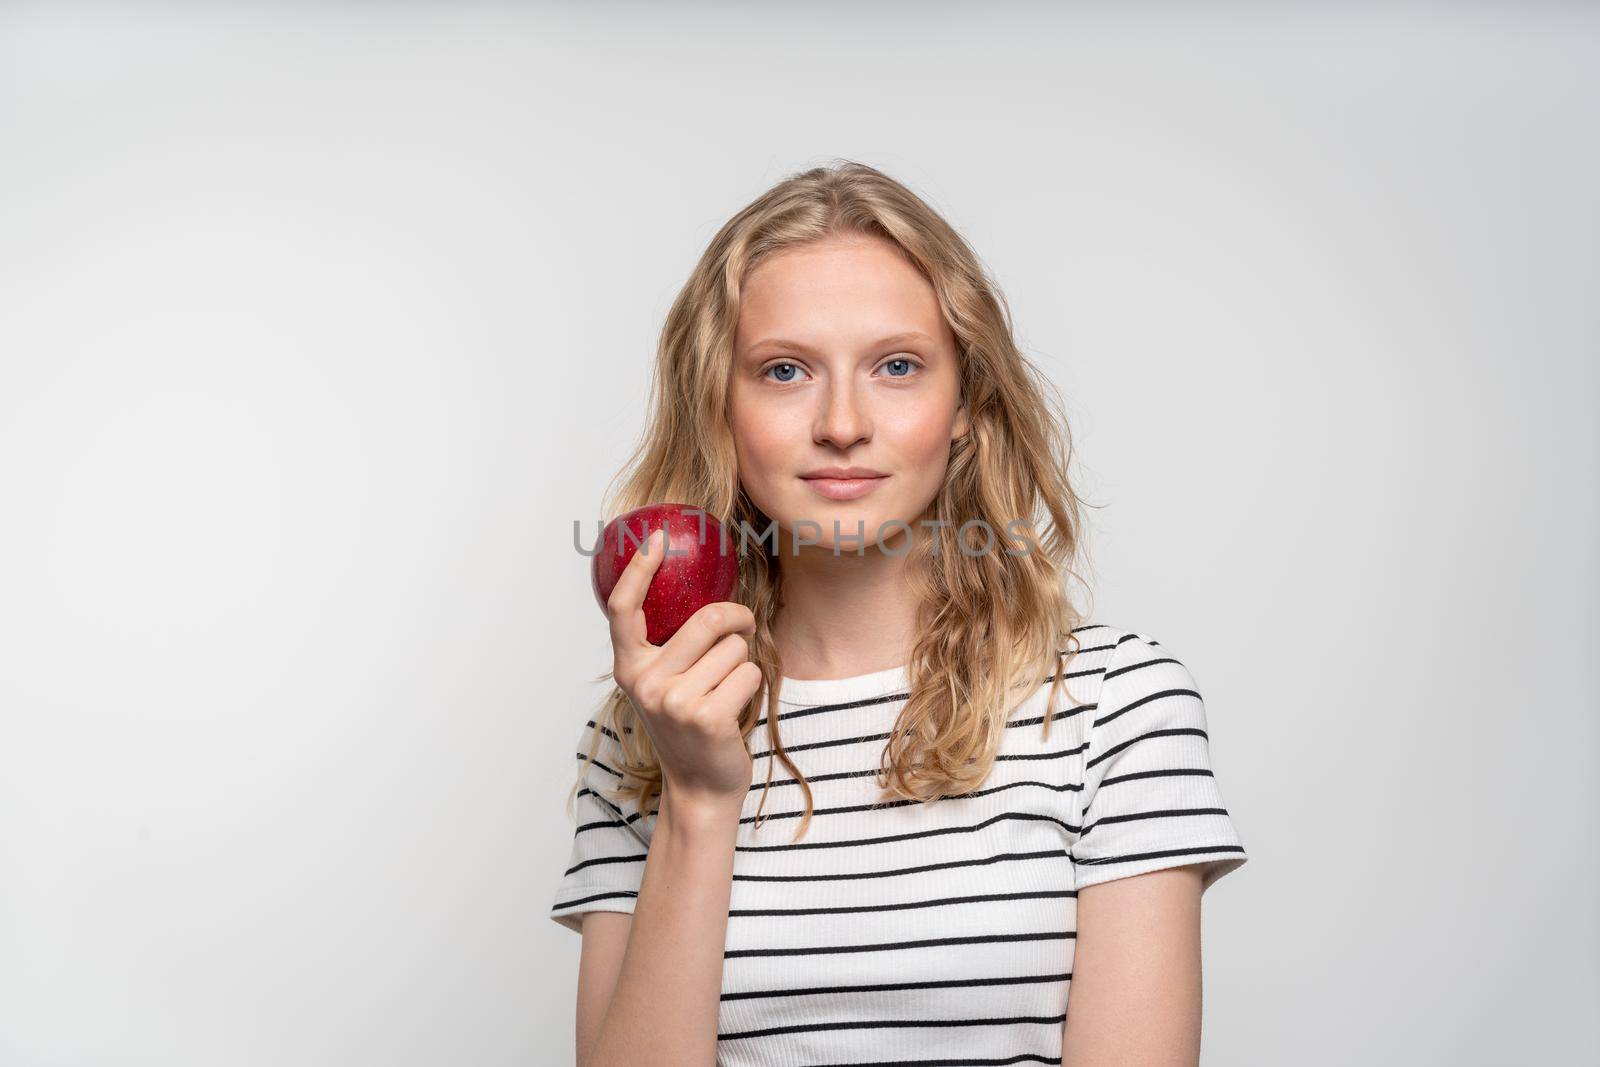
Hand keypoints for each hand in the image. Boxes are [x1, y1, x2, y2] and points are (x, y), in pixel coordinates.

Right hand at [606, 528, 760, 808]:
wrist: (700, 787)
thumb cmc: (688, 728)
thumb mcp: (663, 685)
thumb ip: (666, 648)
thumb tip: (697, 593)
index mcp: (629, 668)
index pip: (624, 608)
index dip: (639, 569)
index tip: (657, 540)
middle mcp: (645, 682)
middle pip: (705, 619)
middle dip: (735, 618)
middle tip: (744, 626)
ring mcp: (673, 700)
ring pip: (733, 646)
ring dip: (742, 661)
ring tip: (725, 689)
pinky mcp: (706, 716)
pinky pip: (747, 671)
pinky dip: (751, 684)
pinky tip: (735, 708)